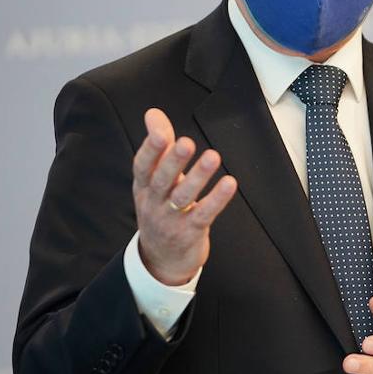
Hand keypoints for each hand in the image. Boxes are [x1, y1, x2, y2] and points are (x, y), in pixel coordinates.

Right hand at [132, 108, 236, 285]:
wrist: (161, 260)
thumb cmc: (160, 210)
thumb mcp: (154, 180)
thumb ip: (159, 146)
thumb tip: (153, 114)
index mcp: (143, 187)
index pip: (142, 166)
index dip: (150, 150)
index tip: (159, 132)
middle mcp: (154, 202)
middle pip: (162, 180)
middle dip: (173, 161)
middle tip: (186, 142)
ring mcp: (170, 219)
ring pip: (184, 196)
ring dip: (198, 176)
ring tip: (212, 157)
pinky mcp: (190, 232)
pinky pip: (204, 214)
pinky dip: (217, 199)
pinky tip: (230, 184)